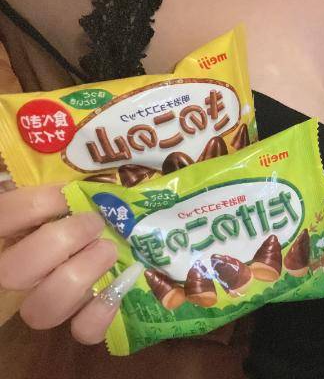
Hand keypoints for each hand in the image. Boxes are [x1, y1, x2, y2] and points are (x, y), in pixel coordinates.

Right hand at [0, 184, 123, 343]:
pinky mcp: (79, 324)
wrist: (105, 247)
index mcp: (10, 237)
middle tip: (94, 223)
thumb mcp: (65, 200)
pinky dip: (104, 310)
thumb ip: (62, 194)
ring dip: (82, 274)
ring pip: (41, 309)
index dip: (35, 205)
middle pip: (13, 272)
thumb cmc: (83, 214)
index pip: (2, 218)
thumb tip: (88, 183)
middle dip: (60, 242)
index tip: (68, 194)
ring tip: (109, 249)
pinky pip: (83, 331)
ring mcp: (47, 303)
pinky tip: (120, 285)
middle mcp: (18, 275)